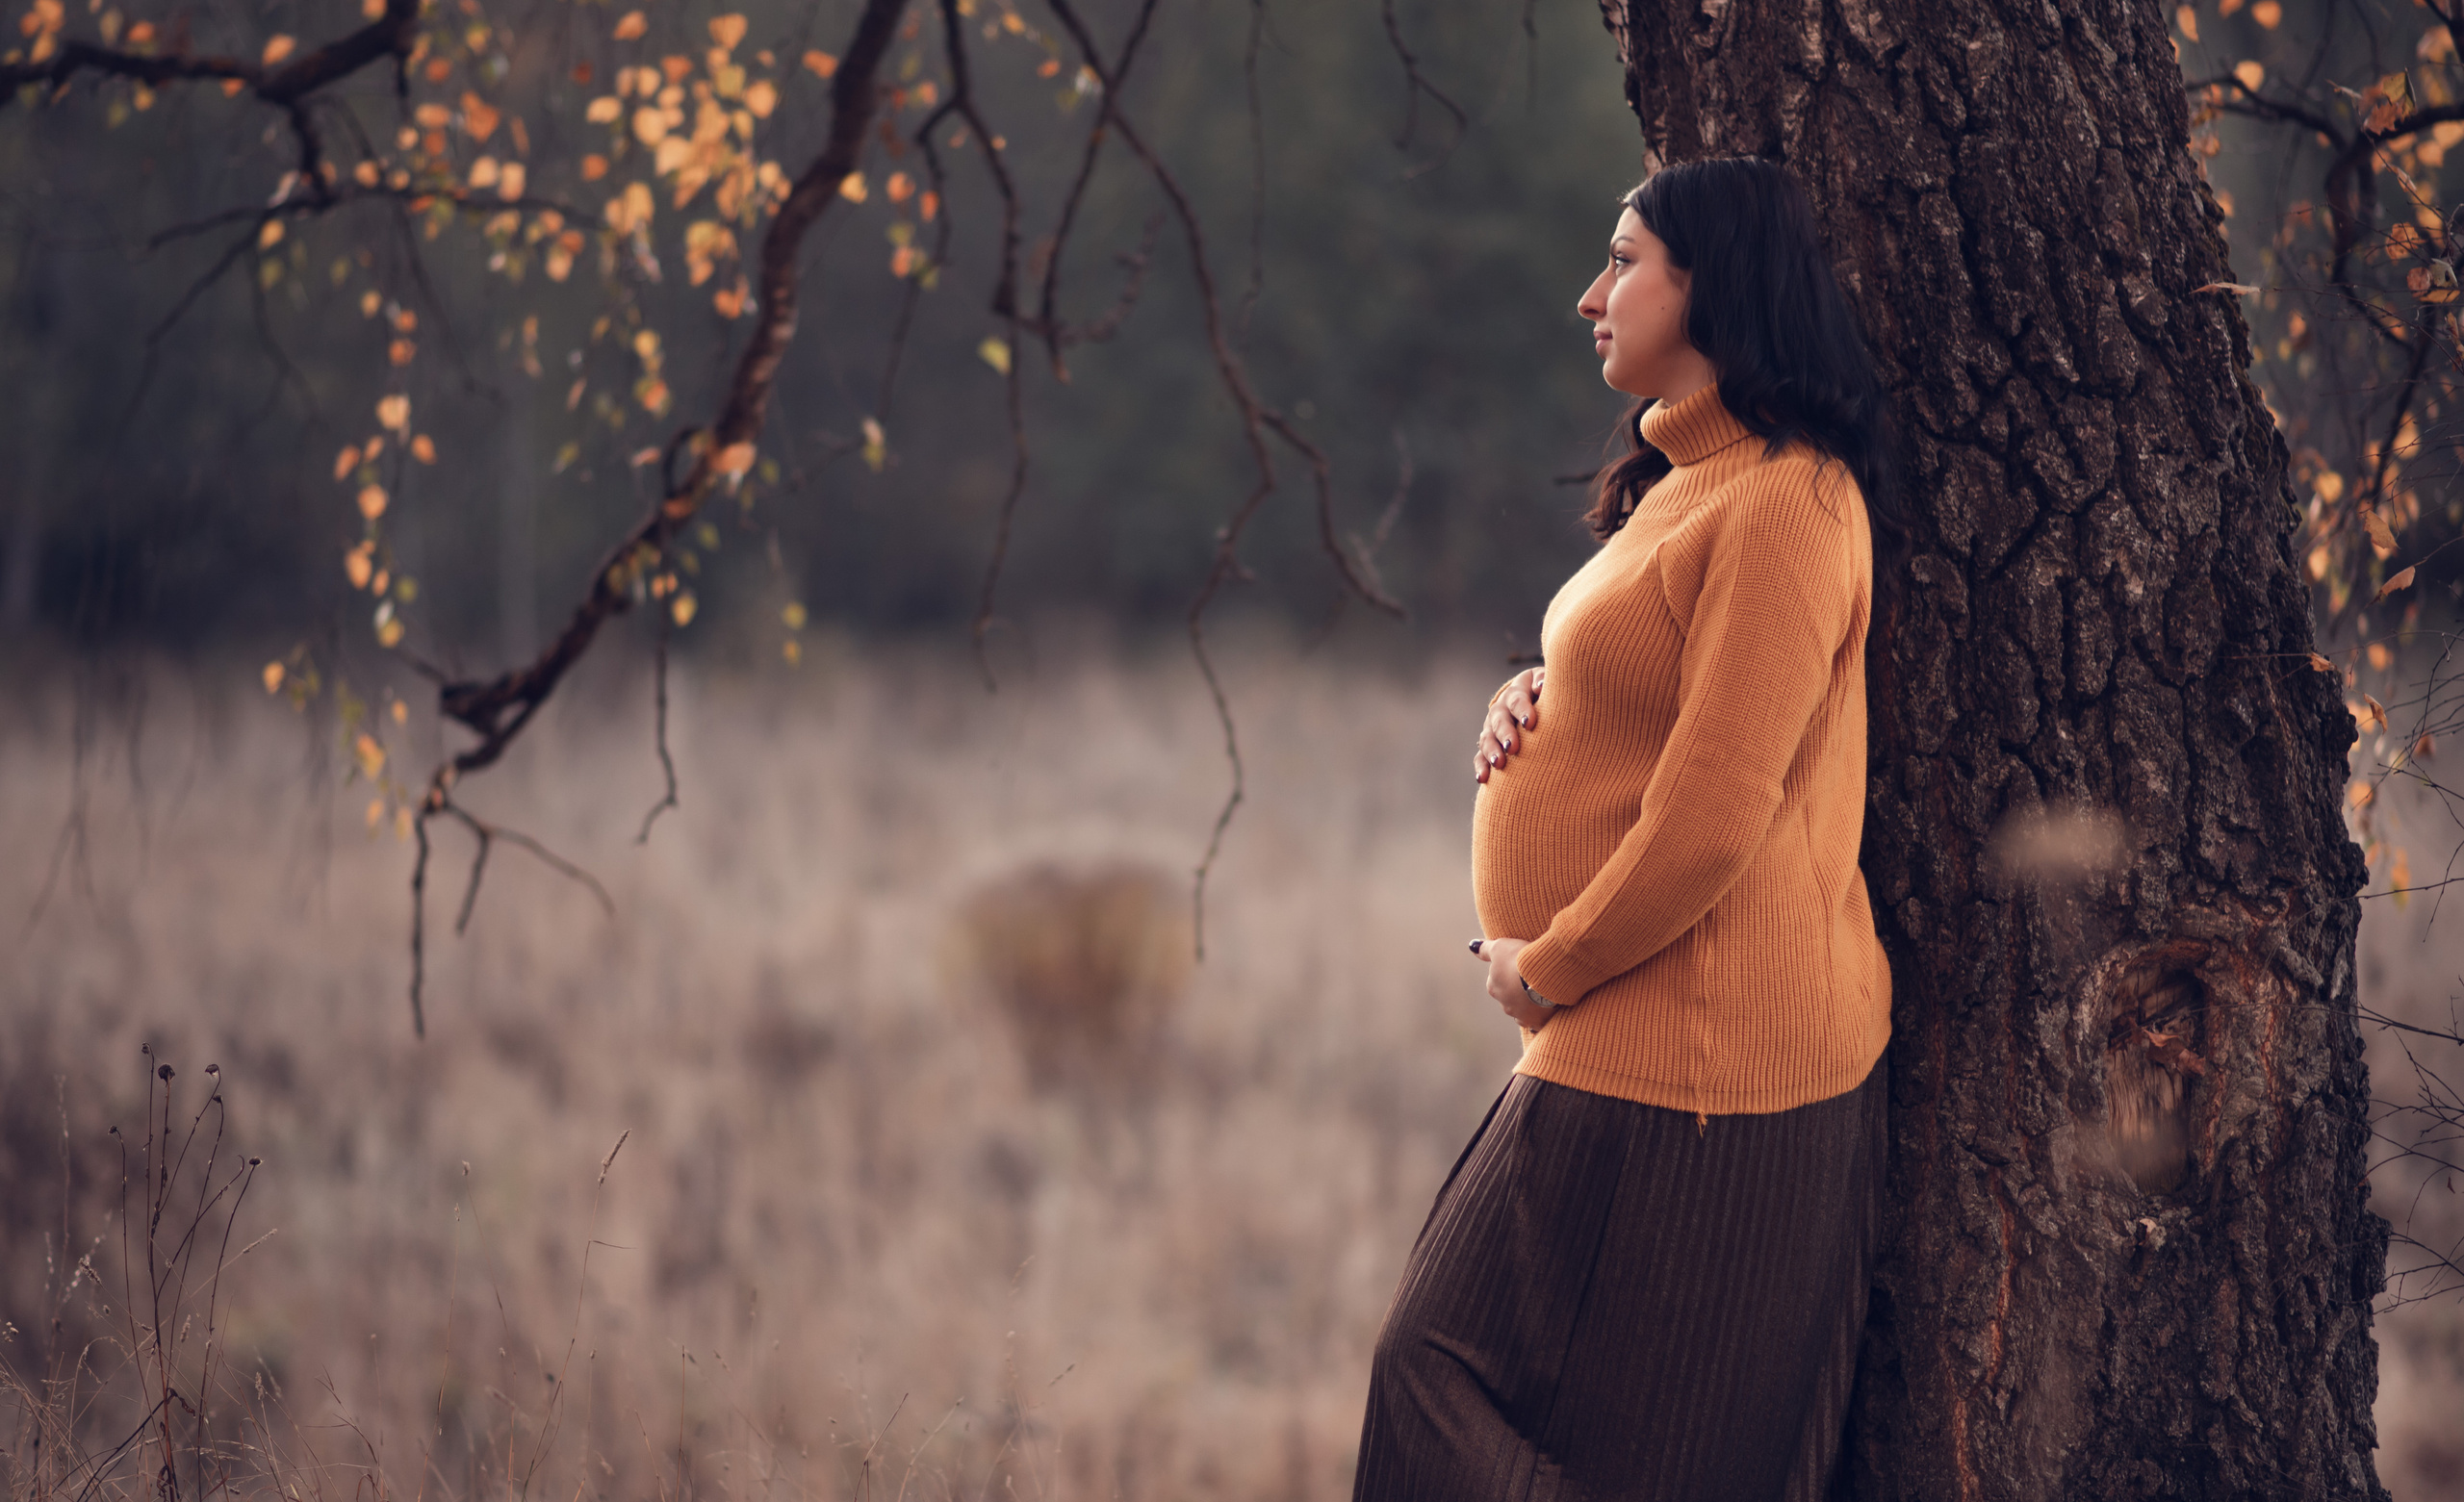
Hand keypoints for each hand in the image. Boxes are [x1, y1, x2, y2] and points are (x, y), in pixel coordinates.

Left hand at [1469, 936, 1551, 1029]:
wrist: (1545, 975)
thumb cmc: (1521, 959)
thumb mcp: (1500, 947)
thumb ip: (1485, 949)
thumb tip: (1472, 947)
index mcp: (1493, 988)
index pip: (1496, 980)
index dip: (1508, 972)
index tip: (1519, 966)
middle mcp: (1504, 1005)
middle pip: (1509, 997)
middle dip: (1517, 989)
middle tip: (1531, 977)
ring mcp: (1522, 1015)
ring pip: (1522, 1010)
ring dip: (1529, 1003)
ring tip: (1542, 991)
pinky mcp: (1538, 1022)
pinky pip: (1537, 1021)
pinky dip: (1540, 1015)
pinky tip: (1547, 1007)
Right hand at [1474, 666, 1545, 783]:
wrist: (1540, 699)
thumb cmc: (1551, 693)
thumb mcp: (1551, 683)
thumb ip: (1547, 682)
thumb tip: (1541, 687)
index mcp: (1517, 690)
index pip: (1517, 699)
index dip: (1522, 710)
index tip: (1530, 724)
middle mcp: (1502, 707)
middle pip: (1499, 719)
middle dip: (1505, 734)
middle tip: (1512, 747)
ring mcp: (1493, 726)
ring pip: (1487, 737)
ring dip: (1491, 751)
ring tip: (1498, 764)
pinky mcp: (1490, 743)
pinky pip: (1481, 754)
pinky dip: (1481, 765)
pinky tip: (1483, 778)